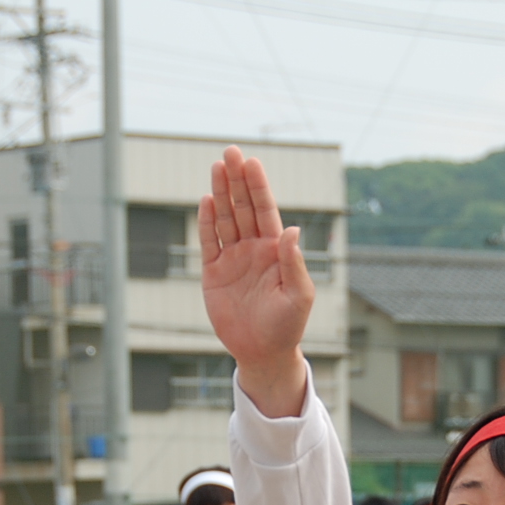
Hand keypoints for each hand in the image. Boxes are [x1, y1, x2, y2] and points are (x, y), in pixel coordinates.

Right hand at [200, 147, 311, 418]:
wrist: (263, 353)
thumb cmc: (287, 326)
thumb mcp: (298, 295)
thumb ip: (294, 262)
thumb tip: (292, 230)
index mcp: (275, 250)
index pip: (265, 211)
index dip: (258, 187)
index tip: (252, 162)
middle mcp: (253, 249)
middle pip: (242, 207)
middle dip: (237, 180)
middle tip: (230, 152)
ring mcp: (232, 259)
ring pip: (224, 219)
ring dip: (220, 193)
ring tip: (217, 166)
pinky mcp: (213, 274)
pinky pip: (208, 243)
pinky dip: (206, 222)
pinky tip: (206, 200)